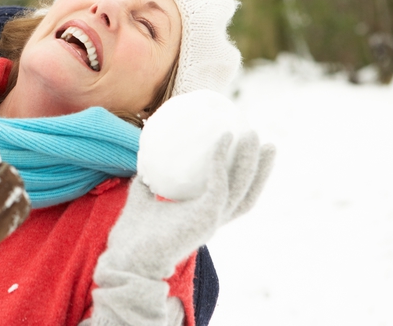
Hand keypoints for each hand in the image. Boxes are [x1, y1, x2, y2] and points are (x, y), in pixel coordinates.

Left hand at [97, 132, 274, 281]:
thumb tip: (146, 156)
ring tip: (255, 135)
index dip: (245, 175)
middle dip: (261, 167)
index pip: (234, 194)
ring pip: (242, 187)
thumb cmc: (133, 232)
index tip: (248, 150)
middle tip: (264, 140)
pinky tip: (223, 139)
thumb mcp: (142, 197)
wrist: (128, 256)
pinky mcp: (206, 217)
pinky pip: (220, 184)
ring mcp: (212, 219)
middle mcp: (213, 219)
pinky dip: (221, 160)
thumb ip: (148, 178)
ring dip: (252, 160)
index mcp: (204, 216)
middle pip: (248, 191)